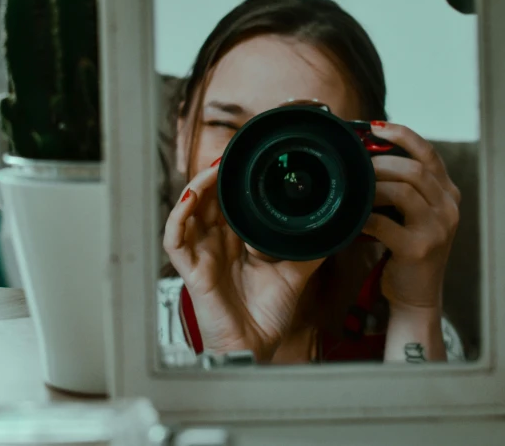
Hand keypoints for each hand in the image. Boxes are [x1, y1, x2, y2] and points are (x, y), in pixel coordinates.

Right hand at [163, 162, 324, 361]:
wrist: (257, 346)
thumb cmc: (267, 314)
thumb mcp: (294, 273)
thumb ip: (307, 249)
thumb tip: (329, 229)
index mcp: (236, 243)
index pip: (227, 204)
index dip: (230, 182)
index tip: (244, 162)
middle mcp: (216, 245)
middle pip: (206, 202)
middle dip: (213, 178)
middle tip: (227, 159)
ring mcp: (201, 256)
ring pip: (187, 213)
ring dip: (196, 189)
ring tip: (211, 172)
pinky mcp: (191, 271)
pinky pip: (174, 241)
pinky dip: (178, 218)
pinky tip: (190, 200)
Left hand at [361, 122, 460, 312]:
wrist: (416, 296)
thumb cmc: (408, 250)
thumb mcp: (415, 214)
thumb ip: (404, 187)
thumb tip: (368, 156)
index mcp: (448, 195)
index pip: (429, 154)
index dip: (403, 135)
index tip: (376, 127)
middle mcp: (449, 209)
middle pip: (416, 170)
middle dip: (382, 162)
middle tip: (356, 165)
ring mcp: (438, 229)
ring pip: (403, 192)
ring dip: (373, 186)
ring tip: (354, 189)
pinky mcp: (419, 249)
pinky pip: (385, 223)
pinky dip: (364, 217)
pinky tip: (352, 217)